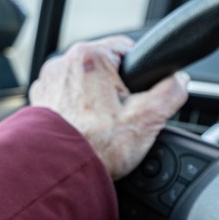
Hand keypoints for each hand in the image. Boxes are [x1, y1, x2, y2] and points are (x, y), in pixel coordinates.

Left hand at [29, 36, 188, 179]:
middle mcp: (63, 63)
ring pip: (85, 82)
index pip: (127, 46)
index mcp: (90, 57)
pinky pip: (67, 97)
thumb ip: (171, 93)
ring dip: (97, 98)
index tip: (140, 93)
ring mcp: (48, 82)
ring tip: (104, 126)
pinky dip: (77, 110)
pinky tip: (86, 129)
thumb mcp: (149, 119)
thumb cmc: (96, 146)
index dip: (141, 71)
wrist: (59, 173)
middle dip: (118, 88)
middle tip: (124, 116)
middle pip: (105, 66)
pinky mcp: (39, 101)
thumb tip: (179, 81)